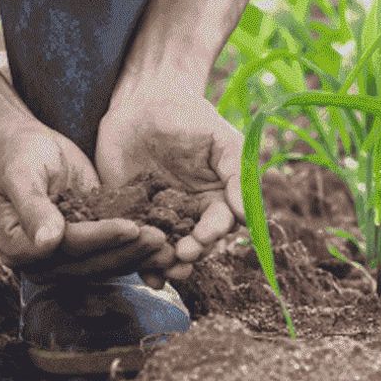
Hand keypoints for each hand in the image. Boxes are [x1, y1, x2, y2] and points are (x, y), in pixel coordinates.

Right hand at [0, 115, 164, 279]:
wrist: (28, 148)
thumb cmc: (18, 156)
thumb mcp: (21, 174)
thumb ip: (32, 207)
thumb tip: (47, 242)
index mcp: (17, 248)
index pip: (65, 248)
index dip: (99, 238)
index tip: (130, 226)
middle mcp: (42, 262)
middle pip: (90, 262)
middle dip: (127, 250)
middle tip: (160, 236)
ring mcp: (66, 259)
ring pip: (106, 264)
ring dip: (139, 256)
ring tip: (168, 244)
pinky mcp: (88, 248)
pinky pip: (115, 253)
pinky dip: (139, 251)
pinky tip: (165, 244)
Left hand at [96, 95, 244, 285]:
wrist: (139, 106)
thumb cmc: (186, 116)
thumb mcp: (219, 137)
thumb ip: (236, 171)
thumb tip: (247, 214)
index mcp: (217, 196)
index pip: (221, 222)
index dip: (213, 232)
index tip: (203, 237)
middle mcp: (192, 213)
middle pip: (197, 243)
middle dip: (191, 253)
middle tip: (181, 255)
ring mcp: (162, 218)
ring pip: (169, 249)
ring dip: (168, 264)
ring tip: (162, 271)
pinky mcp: (133, 217)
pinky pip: (138, 243)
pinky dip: (140, 262)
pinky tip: (145, 275)